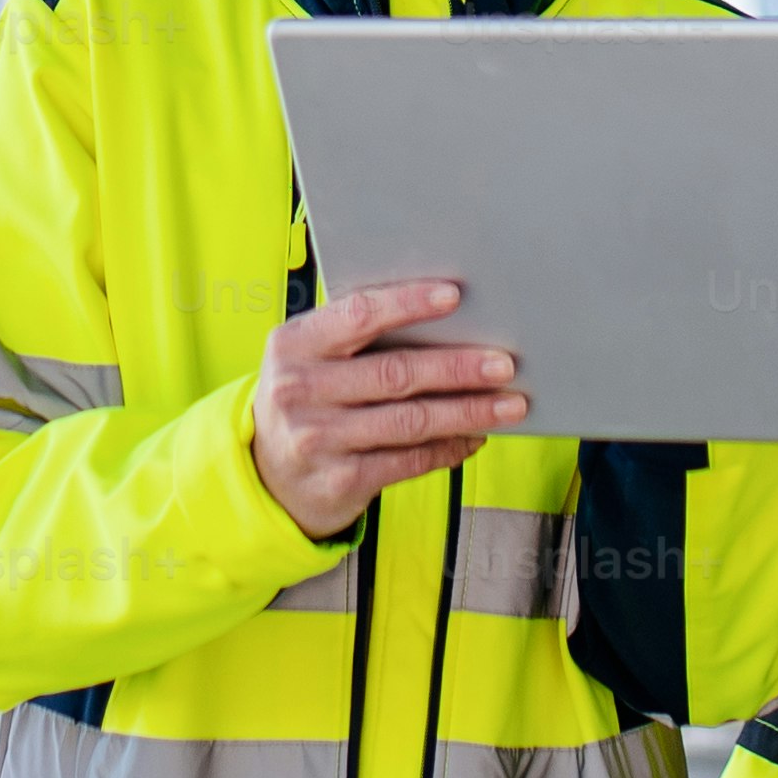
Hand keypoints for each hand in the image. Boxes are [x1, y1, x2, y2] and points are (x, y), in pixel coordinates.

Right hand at [249, 279, 523, 538]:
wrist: (267, 474)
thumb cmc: (307, 397)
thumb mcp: (310, 357)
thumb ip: (355, 335)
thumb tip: (446, 317)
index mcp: (293, 345)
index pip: (358, 315)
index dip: (409, 304)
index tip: (455, 296)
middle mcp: (300, 391)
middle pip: (395, 373)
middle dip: (458, 368)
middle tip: (504, 363)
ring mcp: (318, 440)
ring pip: (411, 421)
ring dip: (468, 412)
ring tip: (509, 404)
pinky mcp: (341, 481)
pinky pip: (409, 461)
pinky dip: (449, 447)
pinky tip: (475, 436)